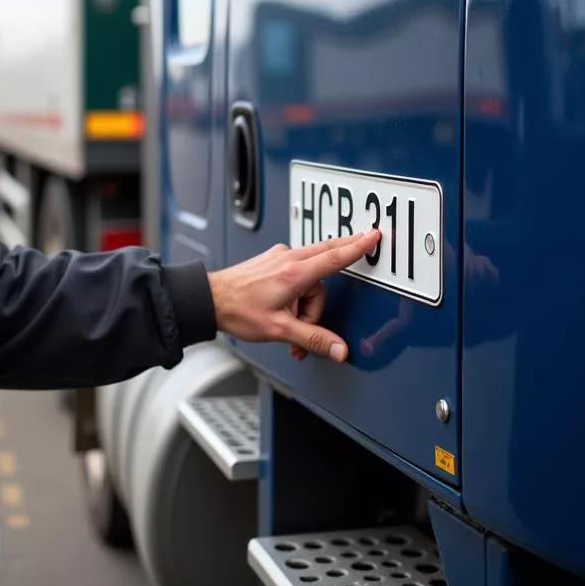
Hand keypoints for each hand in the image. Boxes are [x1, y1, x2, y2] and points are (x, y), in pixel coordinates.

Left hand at [207, 231, 380, 362]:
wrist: (210, 299)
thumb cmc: (239, 311)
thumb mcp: (278, 330)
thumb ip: (313, 339)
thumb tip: (340, 350)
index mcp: (294, 273)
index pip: (334, 256)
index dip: (358, 247)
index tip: (374, 235)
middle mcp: (288, 259)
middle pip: (326, 258)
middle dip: (342, 266)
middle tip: (363, 249)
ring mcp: (279, 258)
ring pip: (311, 279)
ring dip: (308, 307)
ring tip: (293, 331)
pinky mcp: (272, 263)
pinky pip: (297, 276)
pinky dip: (298, 298)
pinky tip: (287, 316)